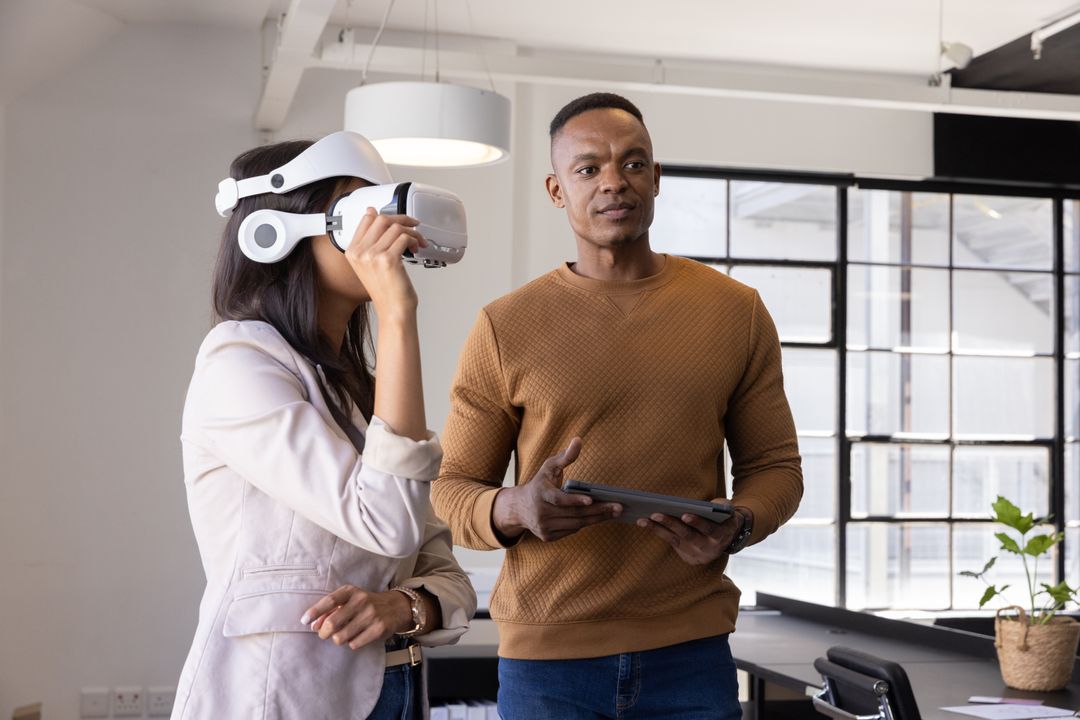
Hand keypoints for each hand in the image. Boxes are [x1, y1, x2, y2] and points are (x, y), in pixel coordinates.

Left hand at [300, 585, 411, 649]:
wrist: (395, 607)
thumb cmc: (365, 604)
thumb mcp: (350, 601)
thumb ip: (331, 611)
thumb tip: (313, 625)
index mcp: (351, 591)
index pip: (330, 601)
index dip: (315, 611)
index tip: (304, 621)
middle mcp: (362, 601)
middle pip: (332, 623)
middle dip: (323, 633)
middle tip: (324, 634)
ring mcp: (371, 615)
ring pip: (341, 637)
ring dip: (338, 639)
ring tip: (344, 634)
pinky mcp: (379, 629)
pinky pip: (354, 644)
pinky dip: (352, 643)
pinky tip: (358, 636)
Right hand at [344, 209, 427, 316]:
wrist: (393, 311)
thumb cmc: (387, 291)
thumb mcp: (372, 263)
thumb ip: (372, 240)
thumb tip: (372, 212)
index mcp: (353, 251)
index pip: (366, 219)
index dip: (386, 215)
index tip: (399, 219)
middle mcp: (360, 252)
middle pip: (382, 219)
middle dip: (403, 220)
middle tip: (414, 226)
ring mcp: (372, 256)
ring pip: (396, 227)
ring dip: (412, 232)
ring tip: (418, 242)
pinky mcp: (388, 260)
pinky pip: (404, 238)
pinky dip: (415, 240)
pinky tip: (416, 248)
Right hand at [492, 438, 621, 541]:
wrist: (519, 508)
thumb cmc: (540, 484)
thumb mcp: (549, 467)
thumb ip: (565, 456)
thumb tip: (578, 440)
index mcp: (540, 493)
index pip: (559, 499)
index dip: (574, 500)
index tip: (591, 500)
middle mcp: (540, 512)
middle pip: (574, 513)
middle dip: (598, 510)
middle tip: (618, 507)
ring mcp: (543, 527)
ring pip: (575, 524)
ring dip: (596, 519)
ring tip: (614, 513)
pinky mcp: (547, 537)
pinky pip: (571, 530)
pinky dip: (585, 523)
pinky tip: (598, 517)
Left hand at [637, 510, 744, 565]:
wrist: (728, 539)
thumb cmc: (724, 519)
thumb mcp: (729, 512)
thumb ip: (723, 506)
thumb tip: (713, 503)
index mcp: (720, 536)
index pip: (709, 529)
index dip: (698, 522)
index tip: (685, 515)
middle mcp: (708, 548)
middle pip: (688, 536)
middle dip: (671, 524)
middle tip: (655, 514)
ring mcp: (696, 553)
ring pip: (675, 540)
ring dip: (658, 529)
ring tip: (643, 519)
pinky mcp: (686, 555)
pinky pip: (670, 542)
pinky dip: (658, 532)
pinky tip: (645, 523)